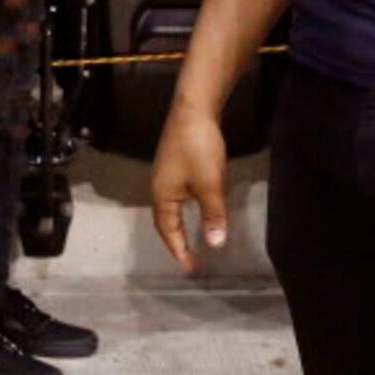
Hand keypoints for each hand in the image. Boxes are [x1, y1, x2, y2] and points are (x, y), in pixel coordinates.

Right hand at [151, 102, 230, 273]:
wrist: (193, 108)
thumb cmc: (198, 147)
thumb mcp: (210, 185)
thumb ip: (213, 215)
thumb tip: (215, 244)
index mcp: (162, 195)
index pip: (168, 231)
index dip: (178, 249)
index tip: (189, 267)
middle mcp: (159, 186)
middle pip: (164, 221)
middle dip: (174, 240)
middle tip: (187, 257)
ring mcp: (166, 173)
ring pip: (170, 207)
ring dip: (178, 224)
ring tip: (189, 237)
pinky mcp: (175, 162)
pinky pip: (176, 194)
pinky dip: (183, 208)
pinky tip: (195, 205)